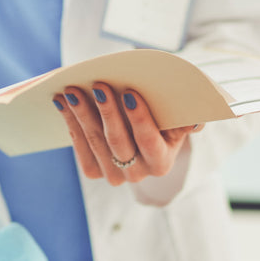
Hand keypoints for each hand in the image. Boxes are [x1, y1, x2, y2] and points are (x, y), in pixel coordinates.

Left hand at [53, 82, 201, 184]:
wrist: (143, 132)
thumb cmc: (164, 117)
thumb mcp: (179, 116)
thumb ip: (188, 118)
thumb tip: (196, 121)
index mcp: (162, 162)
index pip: (149, 140)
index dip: (140, 118)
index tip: (130, 93)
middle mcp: (138, 174)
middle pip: (118, 142)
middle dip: (107, 111)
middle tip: (97, 85)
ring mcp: (114, 175)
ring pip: (96, 142)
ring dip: (82, 114)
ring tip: (73, 90)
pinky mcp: (94, 171)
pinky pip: (80, 147)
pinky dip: (71, 122)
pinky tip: (62, 102)